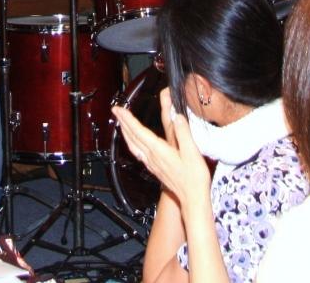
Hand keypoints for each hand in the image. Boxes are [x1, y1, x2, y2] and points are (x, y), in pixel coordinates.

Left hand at [111, 89, 210, 209]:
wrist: (192, 199)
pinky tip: (133, 144)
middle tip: (115, 111)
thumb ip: (184, 133)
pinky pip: (138, 152)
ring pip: (133, 145)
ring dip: (125, 133)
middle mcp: (152, 156)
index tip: (119, 109)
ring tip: (121, 124)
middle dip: (123, 122)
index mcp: (159, 150)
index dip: (128, 119)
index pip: (138, 131)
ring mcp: (152, 163)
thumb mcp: (192, 152)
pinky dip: (132, 143)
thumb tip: (178, 117)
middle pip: (132, 137)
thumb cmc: (194, 178)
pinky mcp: (154, 168)